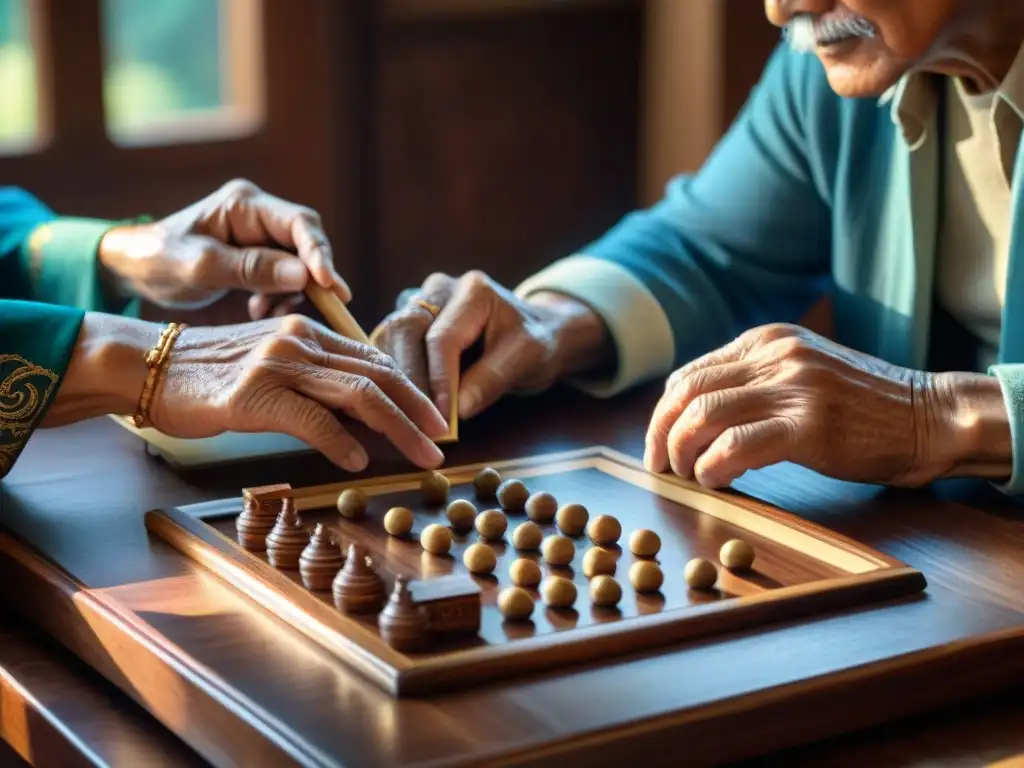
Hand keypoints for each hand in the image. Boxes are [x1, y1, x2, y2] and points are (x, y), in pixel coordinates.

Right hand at [49, 313, 448, 471]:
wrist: (148, 367)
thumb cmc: (210, 375)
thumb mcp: (272, 368)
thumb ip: (316, 383)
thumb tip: (364, 417)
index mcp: (308, 334)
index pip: (375, 359)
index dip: (411, 389)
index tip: (434, 419)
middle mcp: (300, 341)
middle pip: (378, 375)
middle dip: (418, 410)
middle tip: (443, 440)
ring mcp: (278, 364)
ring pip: (358, 394)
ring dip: (398, 428)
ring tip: (422, 455)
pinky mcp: (254, 394)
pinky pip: (312, 418)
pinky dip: (342, 442)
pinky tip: (359, 462)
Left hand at [97, 179, 349, 318]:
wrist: (133, 271)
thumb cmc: (158, 259)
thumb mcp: (200, 266)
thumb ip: (252, 269)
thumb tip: (304, 275)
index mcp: (245, 205)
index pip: (299, 223)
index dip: (319, 253)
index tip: (329, 285)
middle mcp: (259, 217)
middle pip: (307, 244)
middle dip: (312, 277)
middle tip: (321, 306)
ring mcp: (261, 240)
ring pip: (300, 266)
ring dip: (293, 293)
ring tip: (264, 311)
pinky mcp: (258, 261)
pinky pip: (285, 280)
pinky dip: (280, 299)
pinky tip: (259, 311)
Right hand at [370, 271, 611, 420]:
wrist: (538, 331)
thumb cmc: (536, 342)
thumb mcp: (526, 359)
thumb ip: (491, 380)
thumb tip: (456, 412)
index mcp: (473, 290)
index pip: (443, 337)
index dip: (439, 379)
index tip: (440, 417)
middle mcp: (440, 288)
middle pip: (406, 330)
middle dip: (409, 379)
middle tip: (414, 420)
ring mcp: (421, 301)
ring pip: (391, 336)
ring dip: (393, 376)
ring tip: (403, 413)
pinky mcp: (410, 319)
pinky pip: (390, 344)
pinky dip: (391, 373)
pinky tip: (397, 400)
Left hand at [643, 323, 992, 487]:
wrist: (929, 416)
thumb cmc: (862, 405)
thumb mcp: (802, 371)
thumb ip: (754, 381)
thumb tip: (694, 414)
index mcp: (767, 340)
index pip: (689, 374)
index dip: (663, 413)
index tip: (659, 442)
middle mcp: (775, 356)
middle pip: (687, 393)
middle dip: (661, 433)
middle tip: (660, 465)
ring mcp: (793, 388)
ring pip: (703, 416)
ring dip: (682, 452)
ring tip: (686, 475)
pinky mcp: (809, 426)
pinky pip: (736, 445)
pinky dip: (713, 466)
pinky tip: (714, 480)